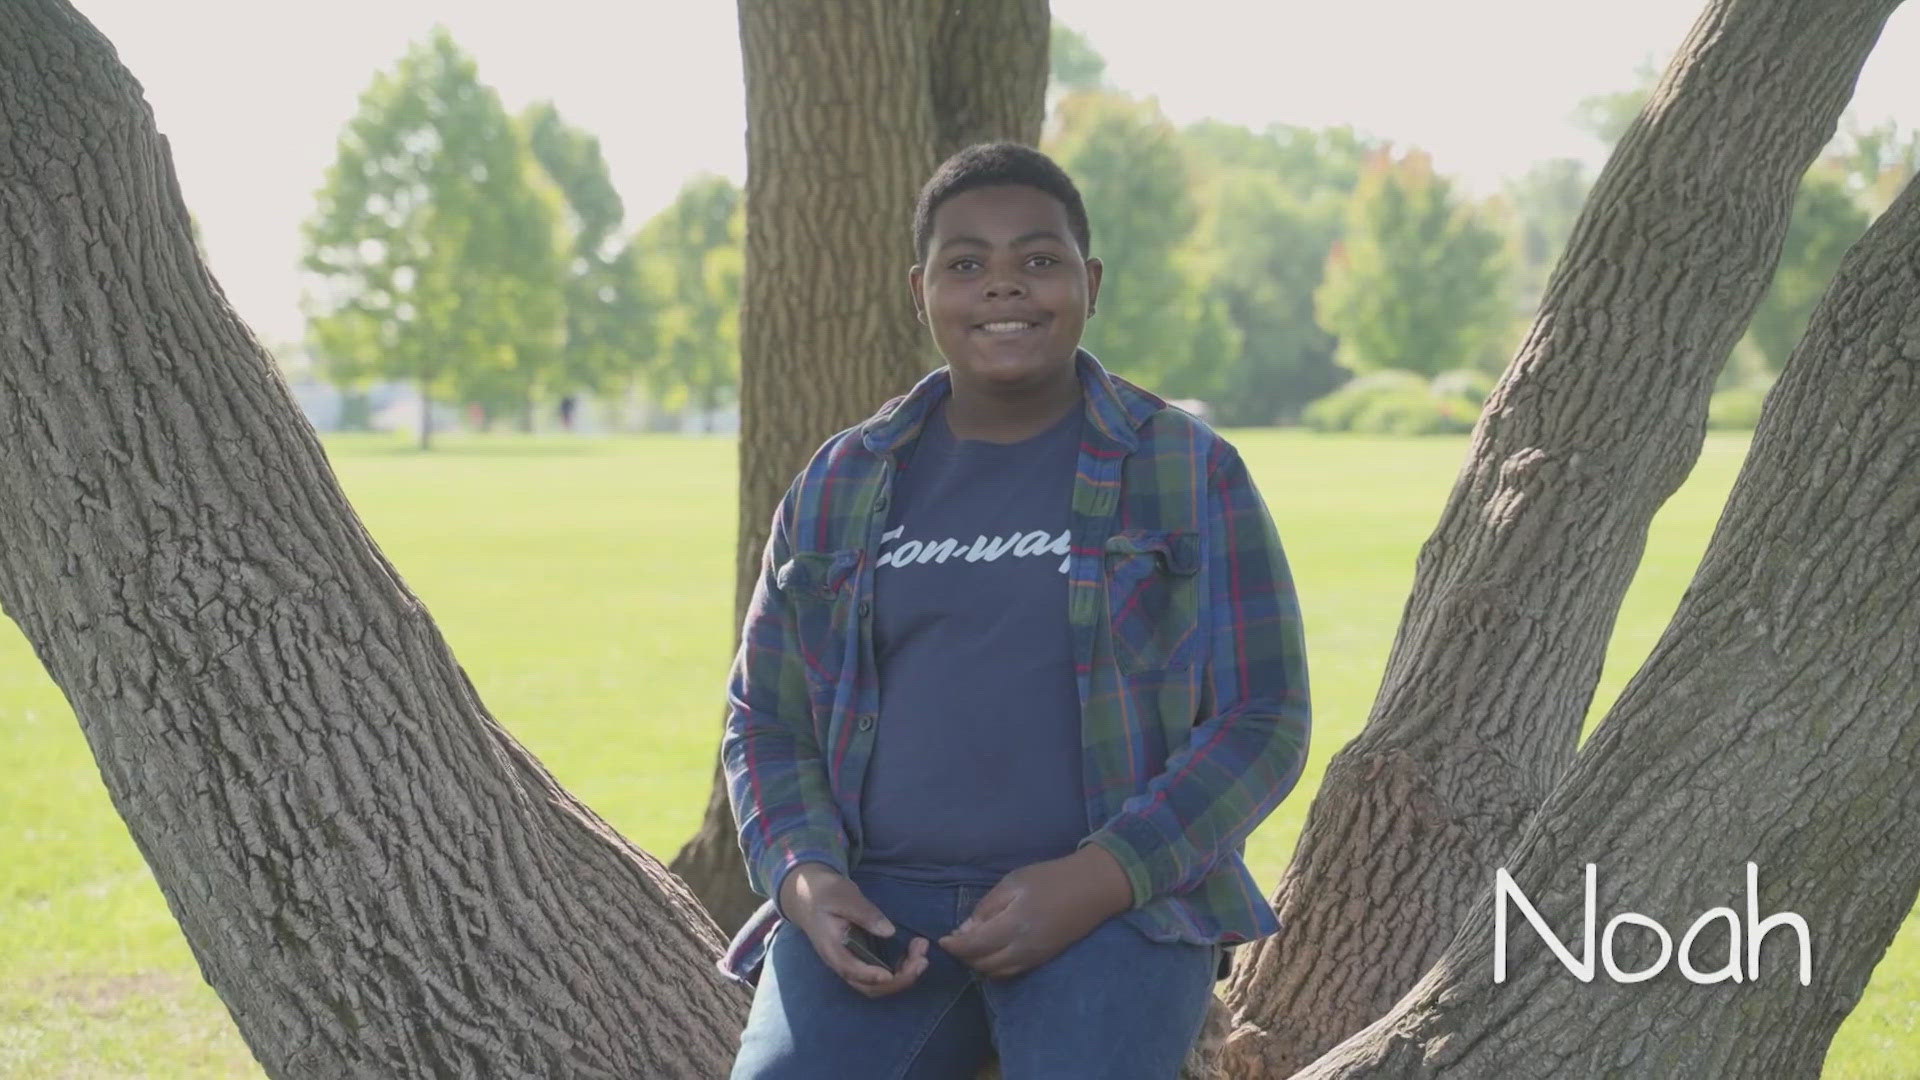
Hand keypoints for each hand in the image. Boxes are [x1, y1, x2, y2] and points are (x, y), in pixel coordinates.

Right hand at [779, 863, 930, 996]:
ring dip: (903, 975)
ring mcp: (852, 963)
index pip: (852, 971)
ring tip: (922, 953)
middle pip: (869, 986)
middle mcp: (842, 963)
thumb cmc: (825, 893)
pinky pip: (882, 973)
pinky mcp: (862, 959)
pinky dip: (901, 968)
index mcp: (832, 949)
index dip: (873, 976)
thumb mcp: (843, 896)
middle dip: (899, 979)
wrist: (810, 896)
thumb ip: (865, 913)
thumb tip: (889, 931)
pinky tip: (914, 951)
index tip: (893, 973)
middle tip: (922, 959)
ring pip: (878, 984)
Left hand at [939, 844, 1133, 979]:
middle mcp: (1022, 949)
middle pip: (982, 964)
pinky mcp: (1042, 960)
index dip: (954, 946)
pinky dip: (995, 967)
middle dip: (964, 956)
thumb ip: (987, 907)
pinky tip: (991, 952)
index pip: (973, 947)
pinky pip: (1011, 972)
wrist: (1092, 888)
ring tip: (971, 946)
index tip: (942, 940)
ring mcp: (1034, 958)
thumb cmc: (1051, 878)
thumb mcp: (1013, 882)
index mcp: (1013, 925)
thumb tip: (965, 930)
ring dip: (978, 964)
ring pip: (996, 973)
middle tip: (956, 940)